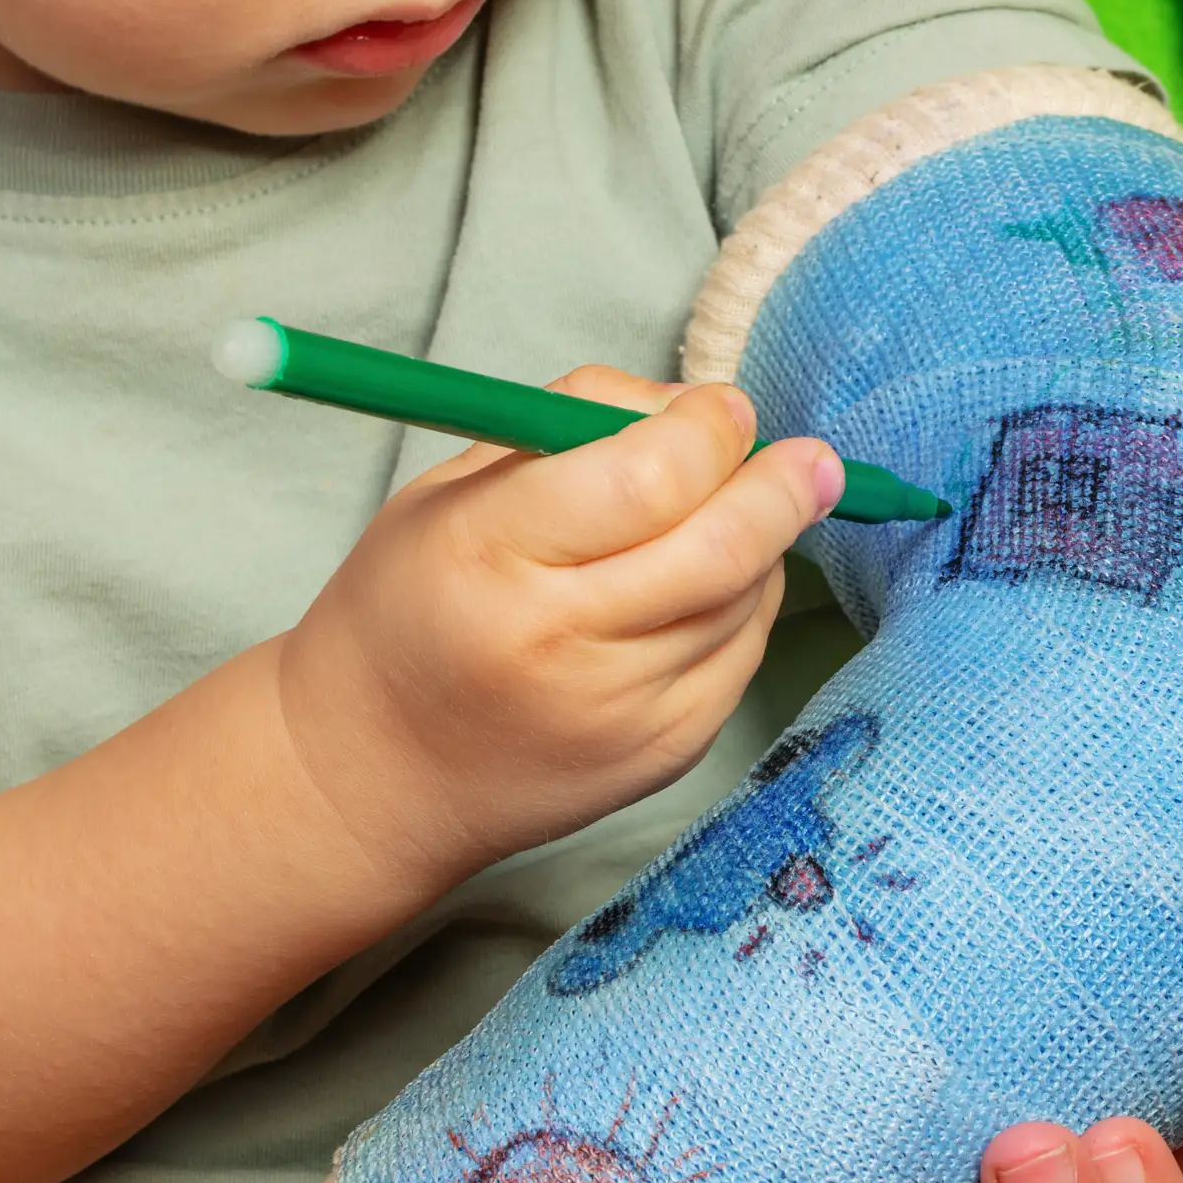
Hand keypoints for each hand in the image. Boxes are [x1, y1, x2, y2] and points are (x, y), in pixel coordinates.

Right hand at [276, 368, 843, 887]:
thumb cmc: (411, 608)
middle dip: (783, 486)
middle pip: (722, 545)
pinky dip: (743, 606)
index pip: (645, 477)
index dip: (708, 430)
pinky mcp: (662, 754)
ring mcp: (619, 710)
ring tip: (725, 520)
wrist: (374, 774)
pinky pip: (743, 654)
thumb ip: (571, 426)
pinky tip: (701, 591)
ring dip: (761, 544)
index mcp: (488, 552)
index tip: (724, 409)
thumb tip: (700, 408)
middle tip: (808, 459)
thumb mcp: (450, 490)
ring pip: (745, 598)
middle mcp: (556, 640)